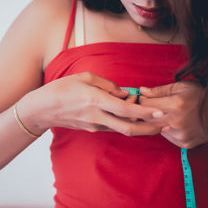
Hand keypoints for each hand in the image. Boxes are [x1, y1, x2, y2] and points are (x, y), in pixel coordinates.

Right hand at [25, 72, 166, 135]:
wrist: (42, 109)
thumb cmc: (61, 89)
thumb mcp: (84, 78)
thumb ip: (108, 85)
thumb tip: (125, 94)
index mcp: (95, 101)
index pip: (125, 110)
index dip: (145, 112)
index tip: (160, 112)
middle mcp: (97, 117)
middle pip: (129, 128)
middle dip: (150, 128)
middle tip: (164, 124)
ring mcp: (94, 126)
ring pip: (122, 129)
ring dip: (138, 125)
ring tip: (149, 114)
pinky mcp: (91, 129)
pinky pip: (112, 127)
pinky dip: (124, 122)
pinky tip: (129, 114)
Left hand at [138, 81, 207, 148]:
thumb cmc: (201, 96)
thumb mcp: (180, 87)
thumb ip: (159, 90)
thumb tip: (142, 91)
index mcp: (175, 105)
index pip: (145, 104)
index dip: (143, 100)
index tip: (145, 98)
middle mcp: (176, 122)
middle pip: (147, 118)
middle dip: (146, 111)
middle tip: (154, 105)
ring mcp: (180, 134)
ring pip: (155, 129)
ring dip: (156, 121)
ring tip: (167, 113)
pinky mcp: (183, 143)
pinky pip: (166, 136)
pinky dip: (166, 129)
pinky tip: (174, 122)